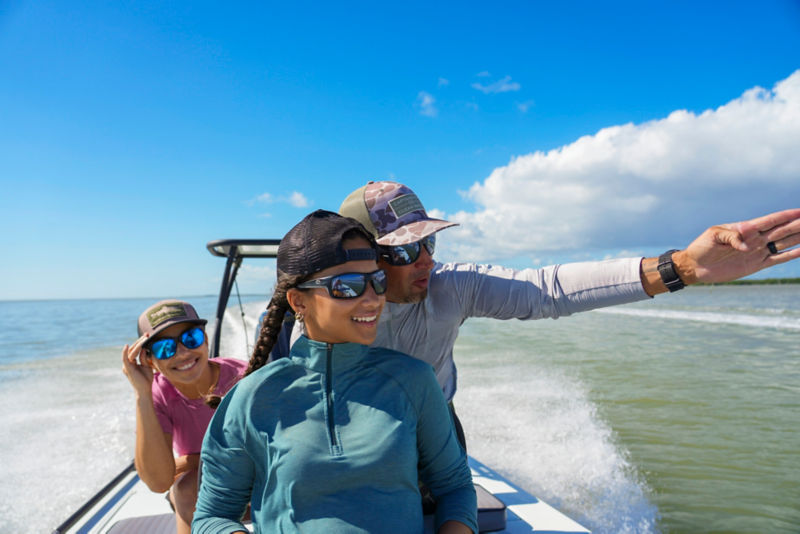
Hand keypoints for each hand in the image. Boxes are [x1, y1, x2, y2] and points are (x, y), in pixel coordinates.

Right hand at [122, 334, 154, 396]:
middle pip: (133, 349)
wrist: (144, 390)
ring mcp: (126, 366)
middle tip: (147, 335)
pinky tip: (127, 346)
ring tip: (145, 339)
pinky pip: (125, 359)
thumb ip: (144, 357)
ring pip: (131, 352)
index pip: (135, 350)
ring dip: (138, 345)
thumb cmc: (146, 379)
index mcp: (131, 362)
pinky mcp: (127, 368)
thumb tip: (145, 348)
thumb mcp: (146, 365)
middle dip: (140, 341)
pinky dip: (125, 352)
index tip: (147, 336)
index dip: (140, 342)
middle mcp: (127, 363)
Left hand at [676, 208, 799, 283]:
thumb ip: (731, 237)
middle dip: (798, 225)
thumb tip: (747, 246)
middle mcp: (755, 239)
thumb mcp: (714, 235)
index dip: (787, 216)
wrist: (696, 265)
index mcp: (746, 228)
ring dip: (798, 237)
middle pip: (782, 230)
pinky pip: (777, 259)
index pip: (771, 220)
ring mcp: (757, 251)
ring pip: (784, 242)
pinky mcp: (756, 265)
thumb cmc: (702, 246)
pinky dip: (791, 254)